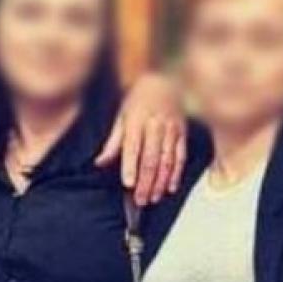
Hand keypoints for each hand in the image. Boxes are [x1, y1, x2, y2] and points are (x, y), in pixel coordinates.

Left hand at [95, 74, 186, 205]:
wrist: (163, 82)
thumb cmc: (138, 100)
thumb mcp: (120, 117)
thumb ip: (112, 142)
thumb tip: (99, 162)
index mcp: (136, 121)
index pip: (132, 148)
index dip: (130, 167)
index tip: (128, 184)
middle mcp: (155, 126)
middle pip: (150, 159)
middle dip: (145, 182)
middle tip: (139, 200)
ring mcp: (171, 130)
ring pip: (166, 161)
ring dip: (160, 182)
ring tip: (152, 198)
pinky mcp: (183, 134)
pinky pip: (180, 157)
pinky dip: (176, 174)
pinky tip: (170, 188)